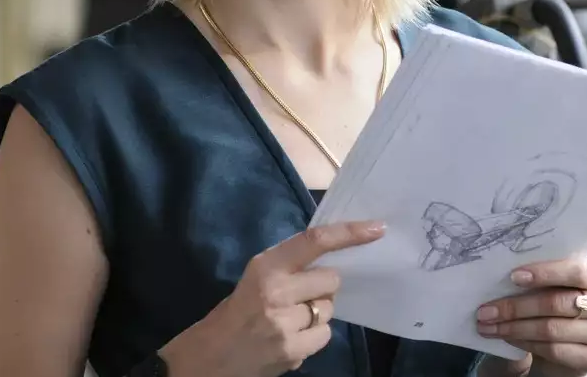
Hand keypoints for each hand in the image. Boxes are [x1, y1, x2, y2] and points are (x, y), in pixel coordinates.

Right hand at [159, 220, 385, 376]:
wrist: (209, 356)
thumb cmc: (235, 311)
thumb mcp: (256, 278)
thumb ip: (289, 267)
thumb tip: (334, 258)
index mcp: (266, 266)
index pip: (314, 241)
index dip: (349, 233)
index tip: (377, 228)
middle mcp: (277, 291)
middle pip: (331, 280)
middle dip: (323, 287)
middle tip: (302, 295)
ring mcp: (285, 323)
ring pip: (329, 309)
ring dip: (318, 313)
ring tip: (291, 319)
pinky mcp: (292, 350)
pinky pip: (324, 335)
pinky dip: (314, 336)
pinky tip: (292, 337)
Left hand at [475, 256, 586, 376]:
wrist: (575, 335)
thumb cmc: (562, 297)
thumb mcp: (558, 281)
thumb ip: (543, 273)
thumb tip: (502, 266)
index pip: (577, 270)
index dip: (544, 273)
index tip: (512, 277)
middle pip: (559, 303)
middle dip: (517, 307)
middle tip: (486, 310)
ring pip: (553, 329)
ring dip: (515, 328)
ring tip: (489, 325)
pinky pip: (555, 350)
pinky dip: (526, 344)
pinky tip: (509, 337)